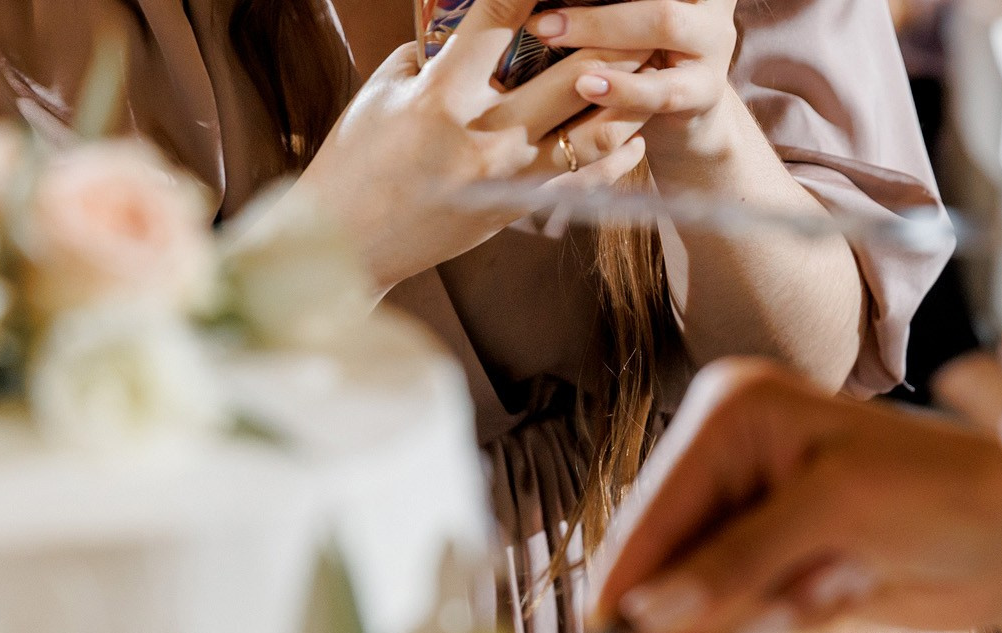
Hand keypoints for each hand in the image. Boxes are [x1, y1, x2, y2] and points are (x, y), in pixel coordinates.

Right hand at [292, 0, 648, 288]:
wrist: (350, 242)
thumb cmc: (359, 156)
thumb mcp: (387, 89)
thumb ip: (438, 52)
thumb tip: (477, 21)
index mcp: (442, 96)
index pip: (500, 18)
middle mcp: (485, 138)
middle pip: (575, 77)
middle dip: (612, 37)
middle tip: (638, 18)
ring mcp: (509, 179)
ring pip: (595, 133)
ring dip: (631, 96)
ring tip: (651, 67)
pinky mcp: (520, 210)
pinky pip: (585, 182)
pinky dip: (618, 155)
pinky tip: (634, 132)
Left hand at [525, 0, 741, 168]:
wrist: (683, 115)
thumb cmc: (636, 52)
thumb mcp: (621, 15)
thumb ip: (596, 0)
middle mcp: (707, 0)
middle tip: (541, 9)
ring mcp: (713, 42)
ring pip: (663, 20)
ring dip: (601, 27)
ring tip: (548, 33)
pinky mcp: (707, 90)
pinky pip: (664, 88)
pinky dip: (623, 88)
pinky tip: (585, 85)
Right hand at [591, 360, 1001, 632]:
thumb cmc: (943, 493)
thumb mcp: (833, 515)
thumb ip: (735, 562)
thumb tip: (650, 613)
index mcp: (729, 413)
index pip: (646, 516)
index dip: (624, 597)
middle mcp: (727, 457)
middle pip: (657, 567)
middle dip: (714, 606)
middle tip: (790, 604)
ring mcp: (749, 512)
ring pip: (694, 603)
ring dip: (758, 615)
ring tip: (833, 584)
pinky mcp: (776, 559)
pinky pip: (736, 618)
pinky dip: (780, 621)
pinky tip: (839, 591)